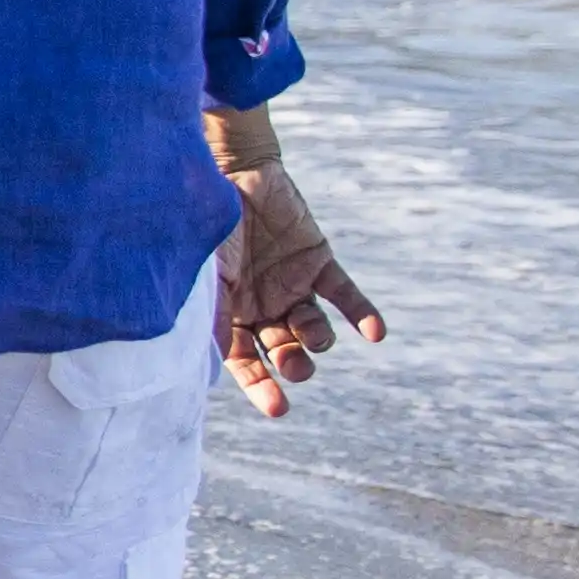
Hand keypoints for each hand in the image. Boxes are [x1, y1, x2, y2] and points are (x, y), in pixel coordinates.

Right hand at [214, 162, 384, 416]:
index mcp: (229, 313)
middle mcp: (262, 305)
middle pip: (283, 350)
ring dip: (317, 340)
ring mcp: (291, 284)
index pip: (245, 361)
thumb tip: (213, 362)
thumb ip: (208, 315)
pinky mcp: (318, 262)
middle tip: (299, 368)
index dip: (261, 386)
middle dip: (293, 366)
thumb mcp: (203, 275)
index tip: (279, 409)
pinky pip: (344, 295)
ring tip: (316, 338)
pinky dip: (361, 315)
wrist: (232, 169)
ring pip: (313, 328)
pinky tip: (375, 333)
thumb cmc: (207, 224)